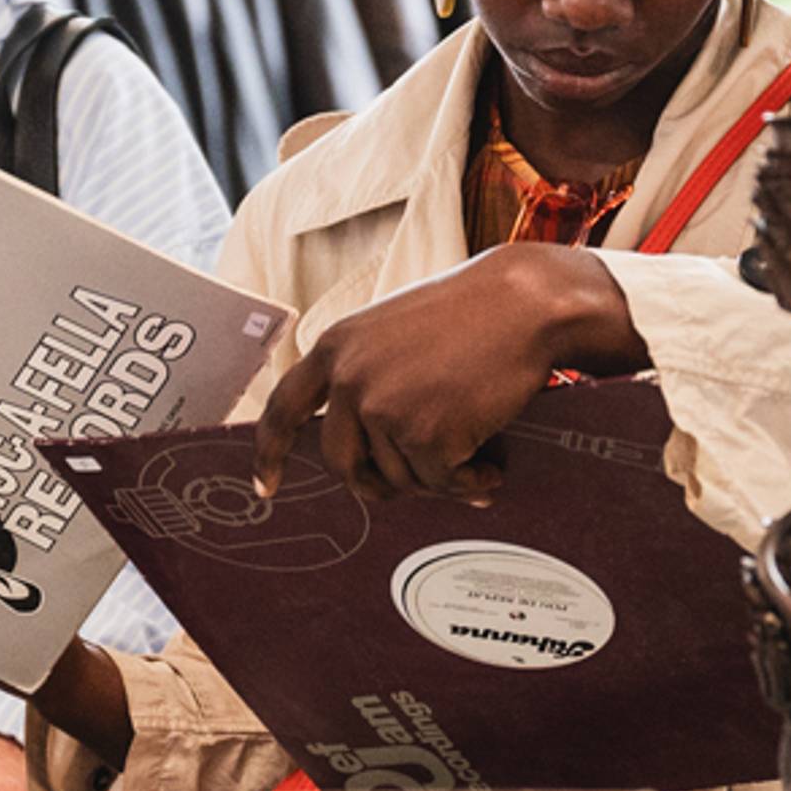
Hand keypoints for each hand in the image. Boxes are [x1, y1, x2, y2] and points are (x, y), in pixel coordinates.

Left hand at [251, 244, 641, 500]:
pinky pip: (439, 484)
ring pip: (397, 477)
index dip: (269, 454)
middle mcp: (349, 378)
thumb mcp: (394, 331)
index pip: (283, 410)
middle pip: (341, 463)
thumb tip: (363, 444)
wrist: (525, 303)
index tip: (265, 487)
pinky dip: (468, 483)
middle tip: (414, 482)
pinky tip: (490, 465)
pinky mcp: (424, 435)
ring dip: (438, 477)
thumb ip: (365, 375)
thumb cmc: (472, 313)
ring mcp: (383, 407)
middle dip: (375, 484)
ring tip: (473, 451)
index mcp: (335, 347)